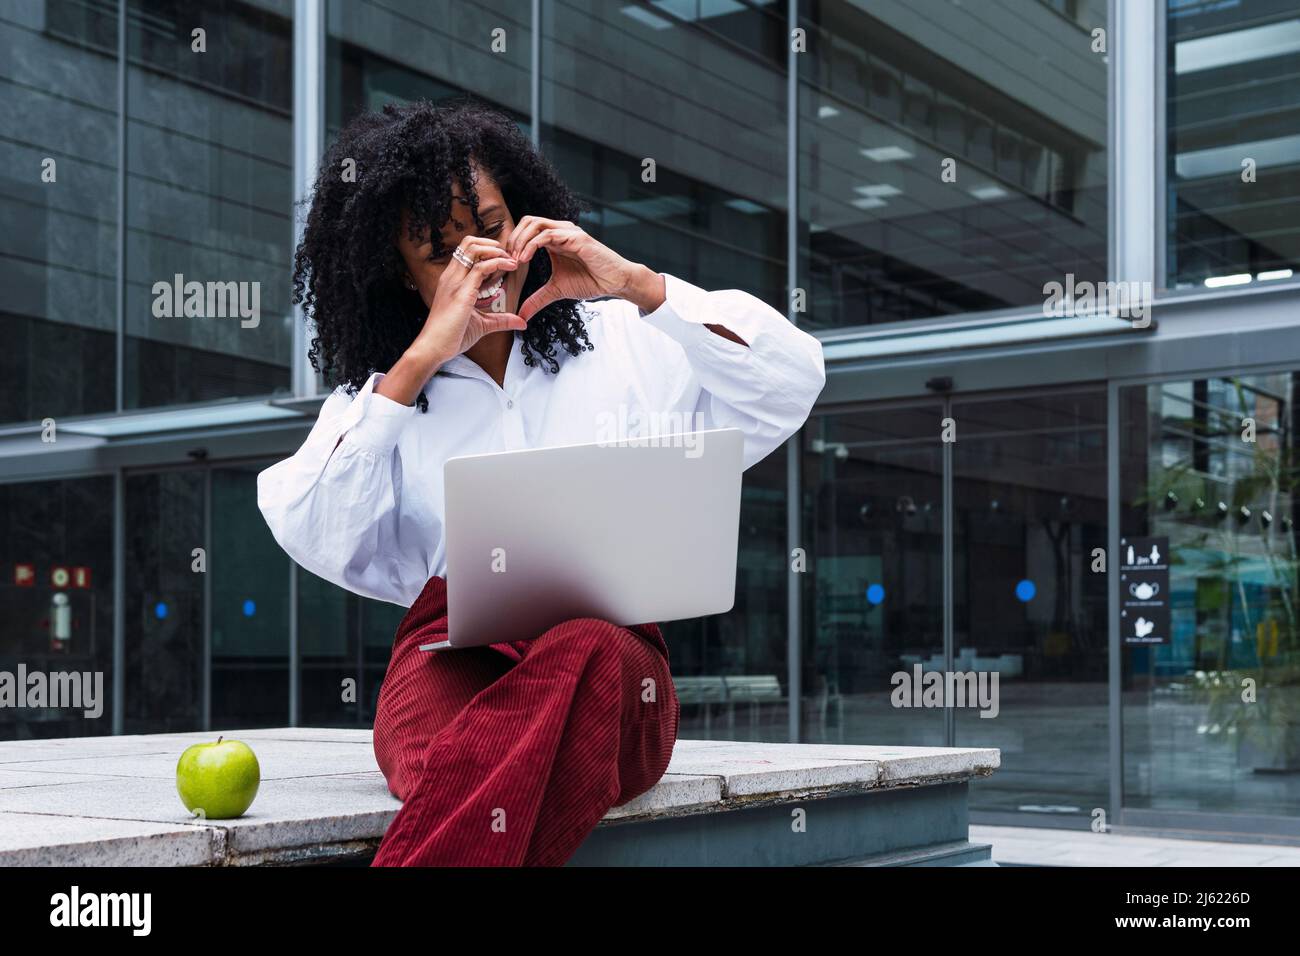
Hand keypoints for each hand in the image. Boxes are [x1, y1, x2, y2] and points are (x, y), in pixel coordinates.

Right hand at [411, 237, 525, 363]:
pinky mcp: (462, 292)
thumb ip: (501, 321)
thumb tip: (521, 322)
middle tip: (509, 256)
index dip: (487, 250)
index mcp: (452, 280)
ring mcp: (455, 282)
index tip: (504, 259)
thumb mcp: (482, 325)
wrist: (433, 348)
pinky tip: (510, 268)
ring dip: (496, 250)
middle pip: (468, 242)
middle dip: (492, 244)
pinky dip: (499, 263)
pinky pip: (481, 267)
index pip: (467, 251)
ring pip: (473, 248)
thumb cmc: (451, 337)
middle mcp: (451, 276)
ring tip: (511, 261)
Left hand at [507, 217, 663, 321]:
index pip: (526, 230)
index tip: (505, 264)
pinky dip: (532, 245)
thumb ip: (537, 299)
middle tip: (506, 260)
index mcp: (553, 239)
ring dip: (520, 240)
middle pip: (527, 221)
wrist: (615, 282)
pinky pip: (547, 235)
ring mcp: (567, 231)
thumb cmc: (590, 281)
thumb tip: (521, 316)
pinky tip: (525, 259)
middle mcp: (559, 231)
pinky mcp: (575, 237)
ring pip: (535, 224)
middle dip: (513, 239)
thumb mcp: (556, 291)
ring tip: (515, 260)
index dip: (512, 244)